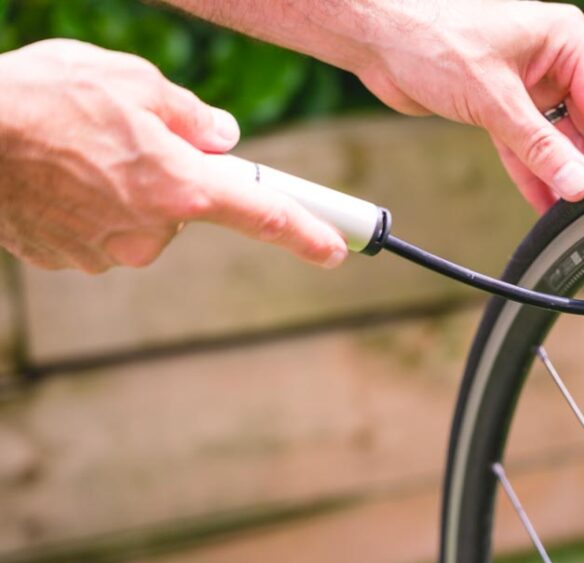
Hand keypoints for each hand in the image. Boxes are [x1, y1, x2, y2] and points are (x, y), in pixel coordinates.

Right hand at [0, 39, 347, 272]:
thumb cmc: (47, 97)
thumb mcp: (134, 81)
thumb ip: (191, 115)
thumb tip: (224, 138)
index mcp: (182, 187)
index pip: (264, 214)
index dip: (306, 232)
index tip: (335, 249)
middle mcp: (153, 231)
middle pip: (189, 207)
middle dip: (174, 175)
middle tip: (130, 139)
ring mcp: (109, 251)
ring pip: (142, 220)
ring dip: (127, 189)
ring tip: (78, 151)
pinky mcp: (72, 260)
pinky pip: (101, 232)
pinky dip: (90, 206)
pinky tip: (58, 176)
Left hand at [349, 1, 583, 211]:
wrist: (378, 38)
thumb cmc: (433, 38)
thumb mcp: (494, 99)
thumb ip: (539, 146)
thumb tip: (577, 181)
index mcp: (565, 42)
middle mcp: (552, 61)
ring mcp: (526, 85)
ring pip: (554, 140)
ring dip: (560, 175)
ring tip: (576, 213)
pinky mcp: (500, 106)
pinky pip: (525, 147)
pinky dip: (532, 173)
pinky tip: (546, 204)